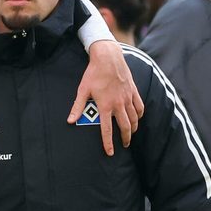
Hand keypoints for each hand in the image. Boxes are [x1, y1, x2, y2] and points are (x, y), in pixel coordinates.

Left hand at [68, 40, 143, 154]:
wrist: (108, 57)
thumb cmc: (94, 73)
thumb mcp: (83, 90)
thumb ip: (77, 106)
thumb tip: (70, 120)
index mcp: (105, 105)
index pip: (107, 129)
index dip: (108, 143)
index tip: (110, 153)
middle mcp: (119, 103)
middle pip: (125, 126)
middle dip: (126, 138)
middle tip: (125, 145)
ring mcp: (128, 97)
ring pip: (134, 118)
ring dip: (134, 128)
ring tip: (131, 134)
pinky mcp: (133, 91)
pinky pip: (140, 106)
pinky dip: (139, 114)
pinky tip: (137, 118)